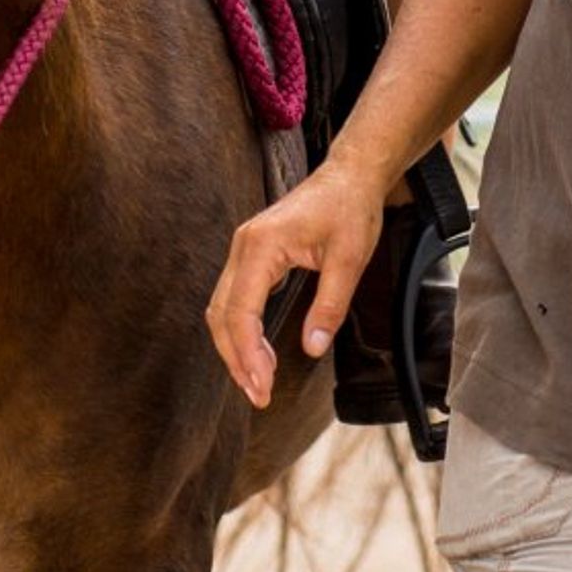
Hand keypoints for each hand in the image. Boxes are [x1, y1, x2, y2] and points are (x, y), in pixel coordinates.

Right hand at [205, 159, 386, 408]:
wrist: (349, 176)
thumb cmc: (350, 209)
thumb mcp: (350, 259)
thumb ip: (329, 305)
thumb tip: (312, 349)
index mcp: (261, 245)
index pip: (240, 311)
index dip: (246, 354)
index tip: (262, 386)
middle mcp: (243, 246)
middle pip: (221, 313)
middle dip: (236, 358)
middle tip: (259, 395)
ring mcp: (244, 249)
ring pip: (222, 308)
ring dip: (235, 348)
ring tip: (258, 382)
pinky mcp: (252, 254)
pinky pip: (234, 298)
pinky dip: (241, 330)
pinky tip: (260, 354)